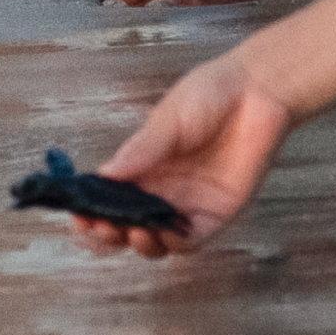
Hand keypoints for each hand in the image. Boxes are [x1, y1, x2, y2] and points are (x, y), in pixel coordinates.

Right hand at [75, 50, 296, 254]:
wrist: (257, 91)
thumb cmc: (209, 95)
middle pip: (127, 225)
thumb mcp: (169, 119)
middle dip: (110, 233)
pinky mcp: (218, 212)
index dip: (90, 211)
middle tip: (102, 227)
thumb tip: (103, 175)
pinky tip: (168, 234)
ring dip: (142, 243)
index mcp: (143, 166)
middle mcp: (162, 190)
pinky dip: (177, 244)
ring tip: (135, 231)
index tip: (77, 216)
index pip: (108, 198)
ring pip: (157, 240)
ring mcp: (189, 204)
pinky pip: (193, 239)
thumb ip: (142, 150)